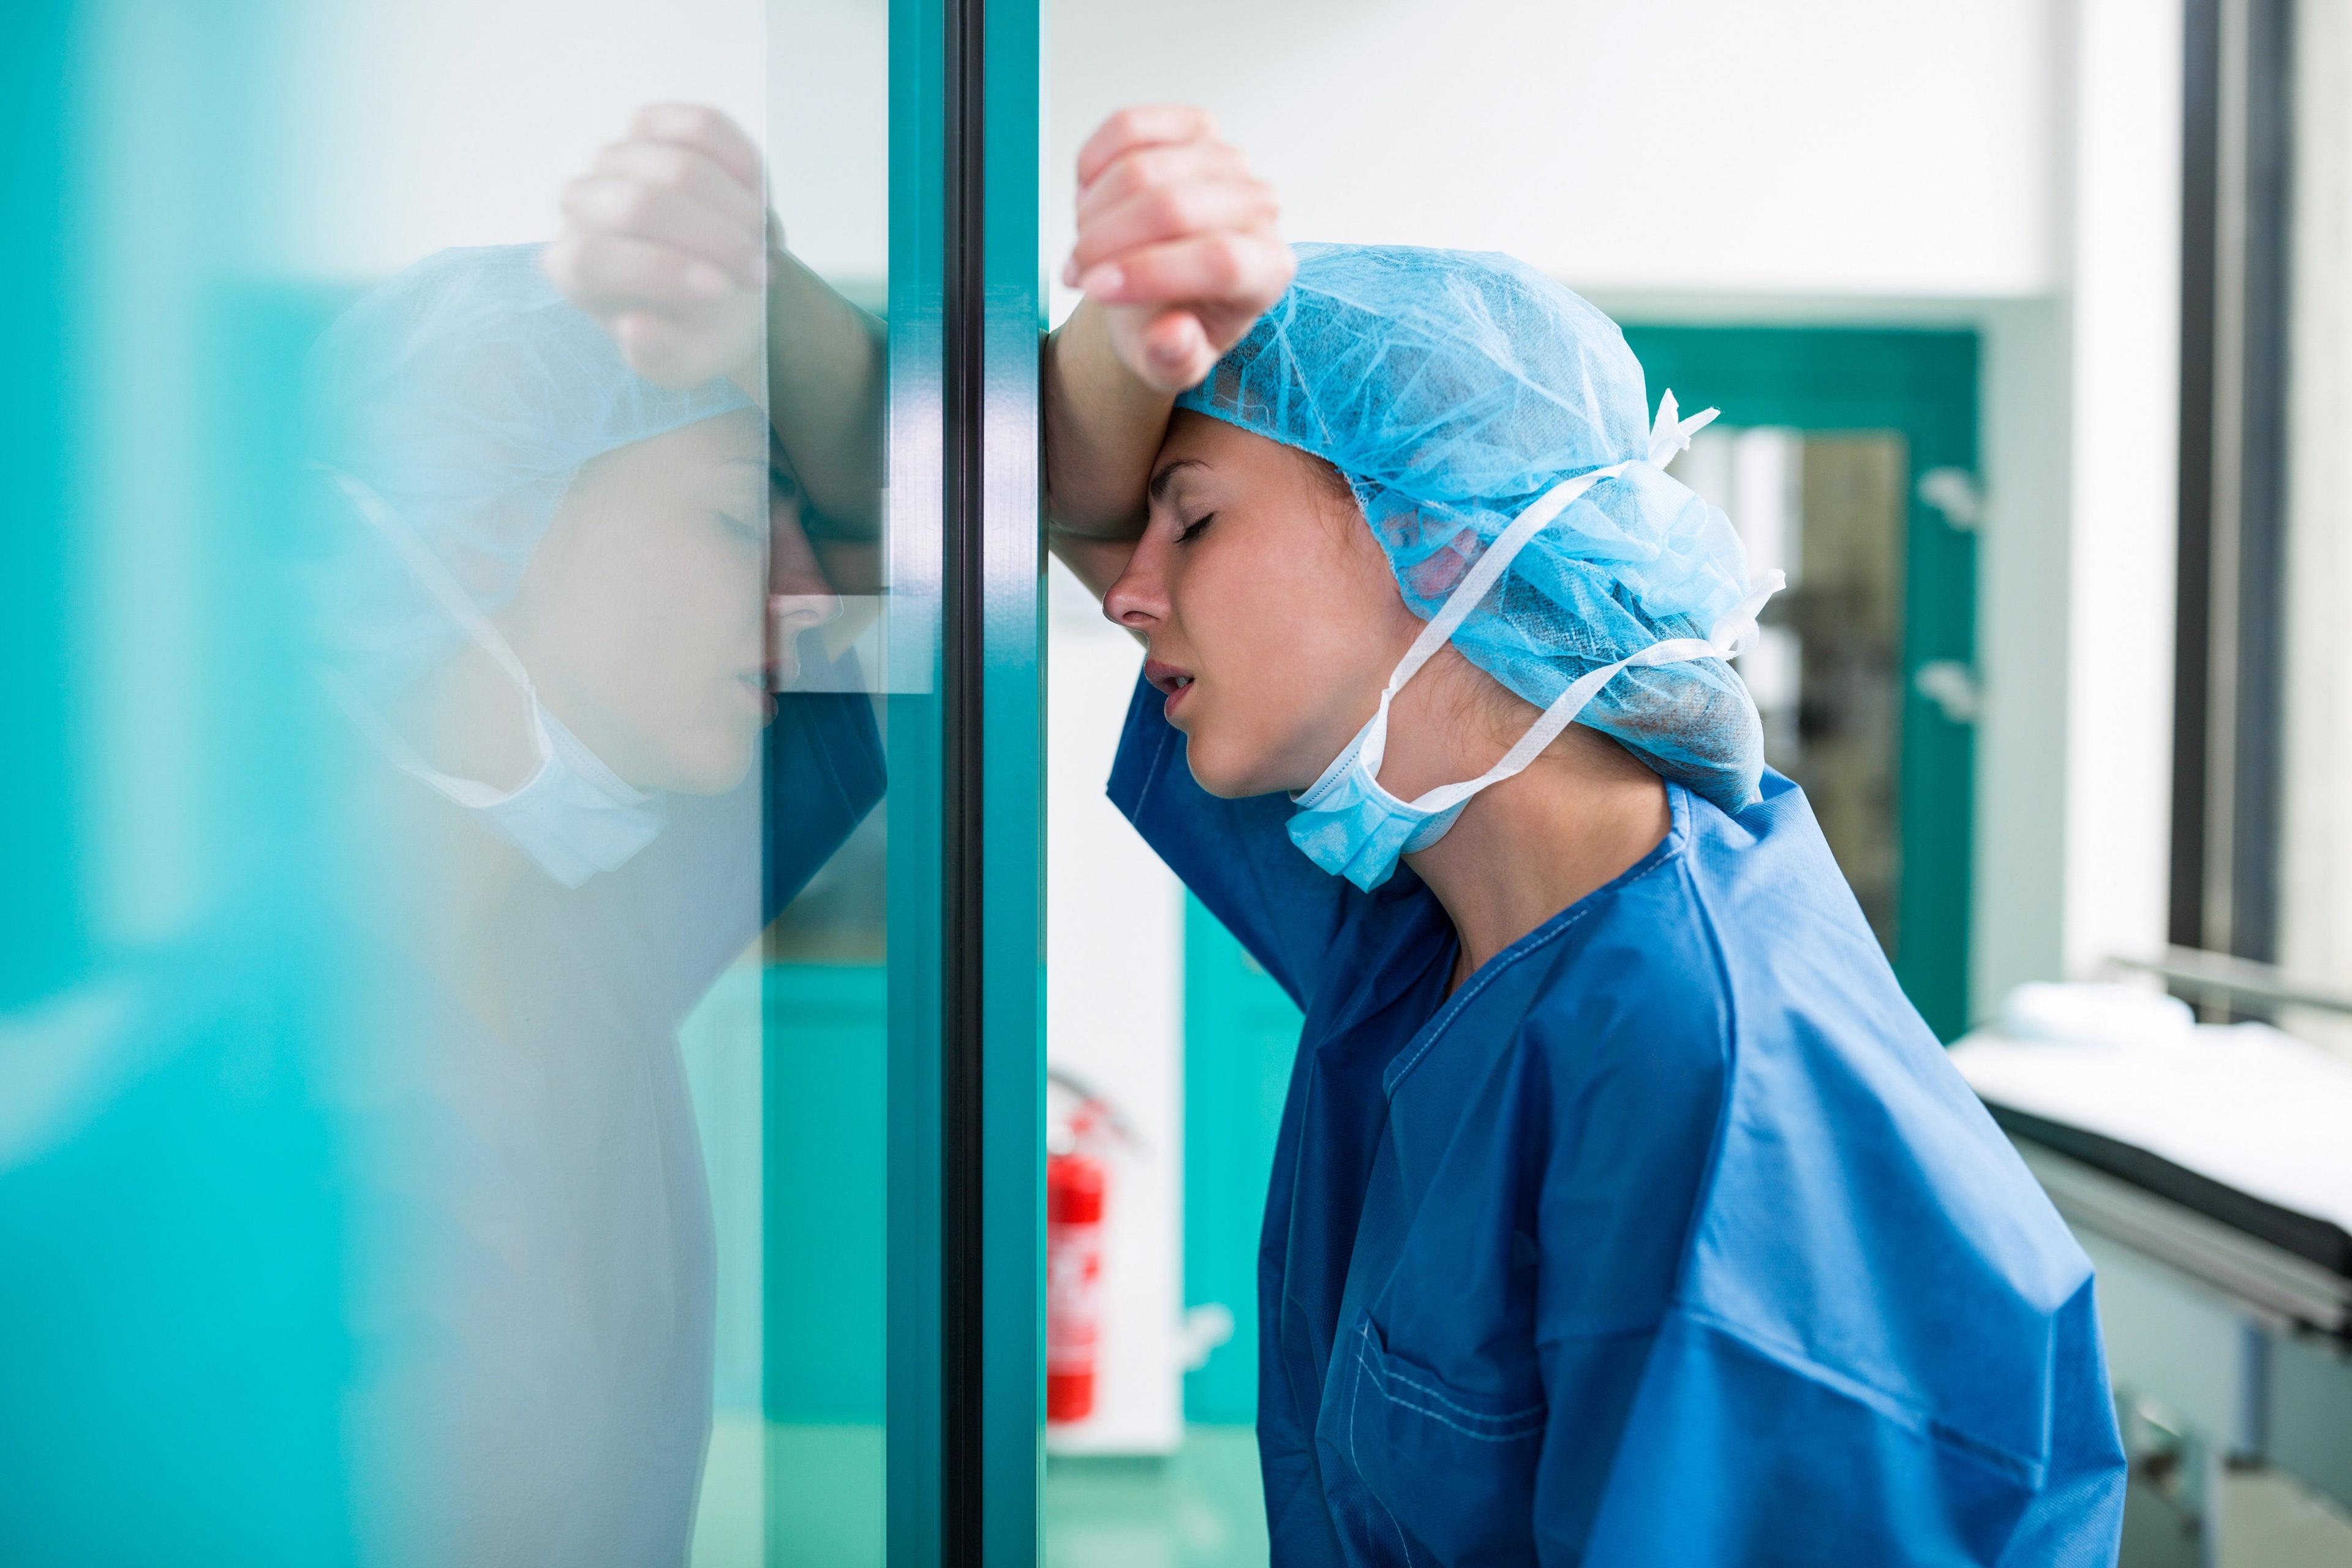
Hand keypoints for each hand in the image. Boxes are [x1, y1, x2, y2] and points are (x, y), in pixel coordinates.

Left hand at [541, 104, 772, 390]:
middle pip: (641, 205)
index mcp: (572, 269)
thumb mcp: (683, 364)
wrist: (722, 291)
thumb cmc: (695, 330)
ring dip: (737, 208)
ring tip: (762, 243)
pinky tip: (758, 196)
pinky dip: (741, 160)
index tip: (721, 292)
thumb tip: (636, 328)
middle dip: (715, 240)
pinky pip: (700, 126)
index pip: (595, 258)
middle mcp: (581, 205)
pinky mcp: (653, 127)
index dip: (658, 272)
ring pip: (678, 165)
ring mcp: (615, 159)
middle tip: (760, 275)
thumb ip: (659, 357)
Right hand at [1063, 106, 1292, 393]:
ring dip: (1093, 211)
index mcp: (1268, 270)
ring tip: (1085, 245)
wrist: (1164, 286)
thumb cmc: (1171, 324)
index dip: (1149, 273)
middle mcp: (1260, 208)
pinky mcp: (1194, 127)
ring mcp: (1228, 160)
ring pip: (1142, 167)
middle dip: (1105, 242)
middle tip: (1077, 274)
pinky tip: (1088, 199)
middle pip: (1175, 208)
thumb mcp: (1172, 364)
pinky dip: (1091, 166)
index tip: (1094, 290)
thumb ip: (1175, 360)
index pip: (1219, 261)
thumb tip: (1171, 337)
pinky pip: (1128, 128)